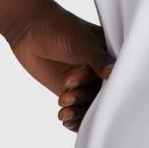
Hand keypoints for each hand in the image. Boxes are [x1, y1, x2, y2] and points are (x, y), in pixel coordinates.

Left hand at [6, 0, 115, 131]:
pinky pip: (79, 110)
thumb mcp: (80, 41)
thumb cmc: (57, 27)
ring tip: (63, 104)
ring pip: (91, 105)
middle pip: (105, 95)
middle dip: (89, 100)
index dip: (111, 87)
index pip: (120, 76)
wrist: (28, 30)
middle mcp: (101, 69)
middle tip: (70, 96)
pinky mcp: (71, 91)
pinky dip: (74, 118)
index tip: (100, 94)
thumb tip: (114, 74)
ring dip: (79, 110)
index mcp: (111, 53)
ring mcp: (86, 81)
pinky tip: (66, 120)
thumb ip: (97, 58)